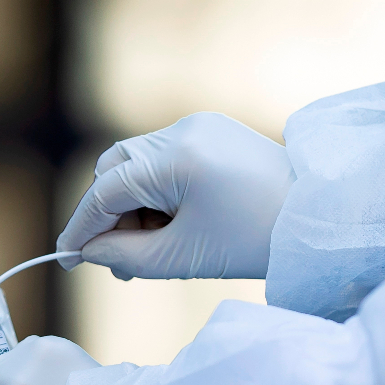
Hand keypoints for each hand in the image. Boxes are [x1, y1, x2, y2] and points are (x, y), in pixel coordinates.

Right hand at [56, 112, 294, 279]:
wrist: (317, 216)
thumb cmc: (253, 241)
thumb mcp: (181, 258)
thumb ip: (123, 256)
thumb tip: (87, 252)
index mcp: (176, 158)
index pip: (105, 190)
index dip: (82, 226)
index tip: (67, 257)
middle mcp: (182, 130)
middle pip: (114, 169)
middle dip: (107, 214)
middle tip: (117, 260)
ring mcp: (197, 124)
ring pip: (134, 162)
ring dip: (130, 203)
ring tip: (150, 245)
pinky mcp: (210, 128)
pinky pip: (161, 157)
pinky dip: (154, 189)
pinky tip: (171, 221)